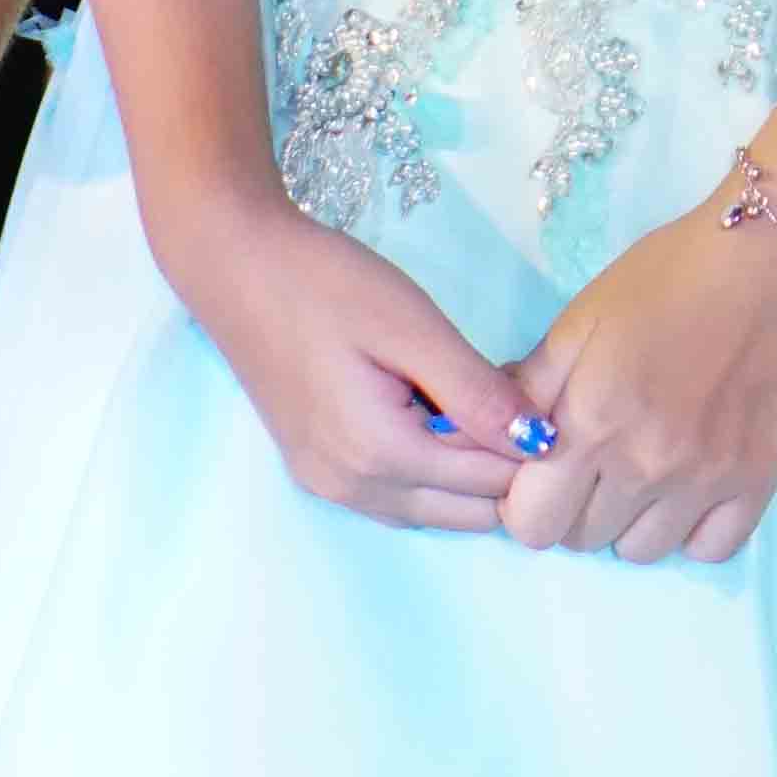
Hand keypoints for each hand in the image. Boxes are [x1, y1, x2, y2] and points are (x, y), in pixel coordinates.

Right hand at [148, 189, 536, 534]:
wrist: (233, 263)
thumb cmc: (325, 283)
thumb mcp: (412, 326)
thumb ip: (477, 392)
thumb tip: (542, 443)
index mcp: (381, 456)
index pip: (491, 485)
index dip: (527, 442)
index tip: (532, 389)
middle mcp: (354, 490)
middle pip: (466, 513)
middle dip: (501, 467)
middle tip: (502, 392)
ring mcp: (329, 486)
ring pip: (432, 511)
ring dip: (465, 473)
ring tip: (468, 398)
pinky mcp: (315, 470)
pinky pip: (395, 497)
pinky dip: (428, 471)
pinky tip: (429, 414)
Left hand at [496, 170, 776, 563]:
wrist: (770, 263)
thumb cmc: (666, 279)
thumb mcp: (579, 321)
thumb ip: (527, 388)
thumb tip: (488, 437)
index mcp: (592, 420)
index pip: (532, 522)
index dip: (526, 499)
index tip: (541, 470)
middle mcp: (645, 464)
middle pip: (581, 540)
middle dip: (574, 506)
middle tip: (593, 457)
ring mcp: (705, 481)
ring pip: (641, 552)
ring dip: (630, 519)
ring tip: (642, 465)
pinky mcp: (757, 486)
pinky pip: (707, 550)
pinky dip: (690, 527)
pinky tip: (688, 483)